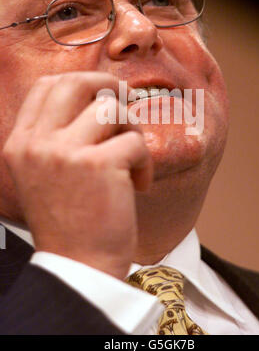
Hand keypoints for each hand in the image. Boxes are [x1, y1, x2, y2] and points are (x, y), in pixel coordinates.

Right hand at [3, 72, 152, 279]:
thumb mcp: (47, 173)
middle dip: (110, 85)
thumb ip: (59, 135)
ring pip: (112, 109)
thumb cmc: (71, 220)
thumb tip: (98, 98)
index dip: (82, 82)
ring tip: (133, 159)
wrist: (79, 268)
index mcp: (21, 143)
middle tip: (129, 100)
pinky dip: (145, 162)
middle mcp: (37, 144)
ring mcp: (64, 153)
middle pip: (77, 83)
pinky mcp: (97, 165)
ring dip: (132, 129)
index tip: (105, 92)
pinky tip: (139, 185)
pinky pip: (135, 141)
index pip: (48, 86)